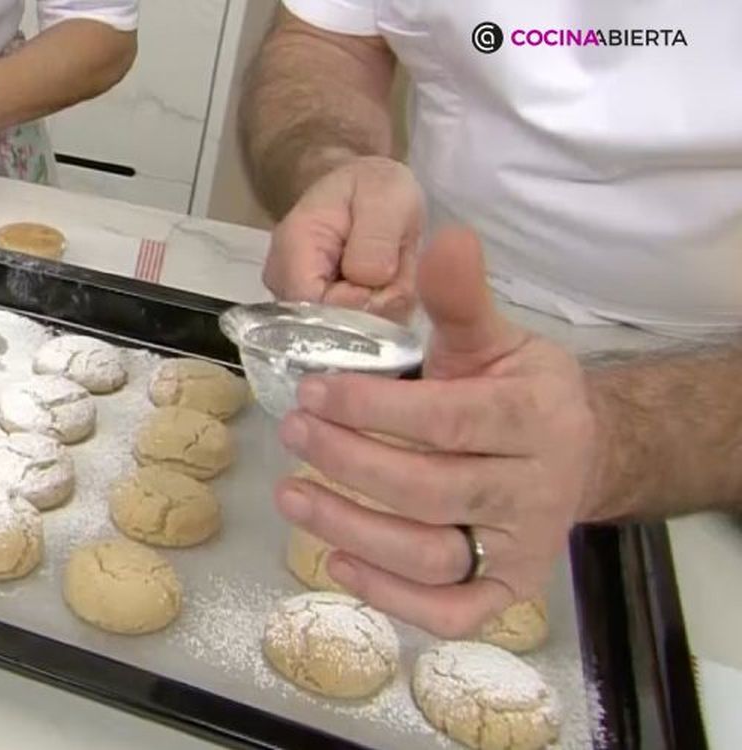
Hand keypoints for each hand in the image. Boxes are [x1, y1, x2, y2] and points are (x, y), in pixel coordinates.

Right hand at [263, 156, 422, 322]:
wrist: (369, 195)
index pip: (311, 305)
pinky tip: (388, 285)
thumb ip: (376, 237)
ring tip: (393, 269)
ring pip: (349, 336)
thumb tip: (368, 279)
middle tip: (397, 266)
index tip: (387, 277)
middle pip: (330, 327)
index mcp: (292, 249)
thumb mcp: (384, 196)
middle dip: (376, 306)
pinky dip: (385, 315)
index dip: (355, 304)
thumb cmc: (373, 189)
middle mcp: (285, 285)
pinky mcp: (322, 320)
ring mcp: (301, 307)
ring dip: (385, 309)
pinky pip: (360, 336)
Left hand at [274, 227, 599, 637]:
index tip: (310, 394)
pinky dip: (391, 596)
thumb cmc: (516, 392)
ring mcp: (522, 548)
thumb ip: (461, 300)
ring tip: (290, 498)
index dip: (371, 410)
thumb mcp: (492, 340)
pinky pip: (451, 612)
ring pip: (430, 553)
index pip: (444, 418)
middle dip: (348, 463)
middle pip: (430, 488)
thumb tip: (448, 235)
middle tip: (291, 435)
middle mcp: (536, 488)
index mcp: (535, 416)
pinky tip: (335, 562)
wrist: (575, 455)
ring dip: (351, 529)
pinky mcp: (505, 591)